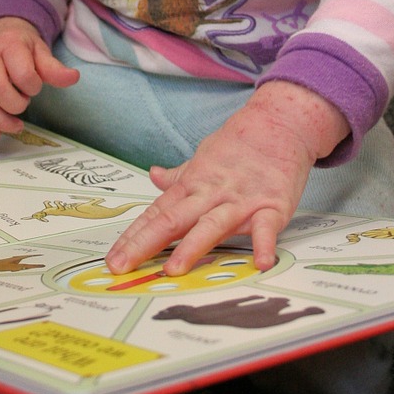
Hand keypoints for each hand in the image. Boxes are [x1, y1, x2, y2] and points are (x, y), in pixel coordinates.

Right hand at [0, 16, 78, 137]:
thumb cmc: (22, 48)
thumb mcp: (41, 52)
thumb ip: (54, 68)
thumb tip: (74, 78)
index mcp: (9, 45)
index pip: (22, 73)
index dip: (32, 87)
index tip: (35, 87)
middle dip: (15, 105)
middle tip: (24, 104)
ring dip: (0, 121)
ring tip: (15, 125)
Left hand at [105, 81, 348, 276]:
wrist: (279, 123)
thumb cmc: (239, 145)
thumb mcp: (203, 159)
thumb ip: (179, 175)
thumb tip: (152, 176)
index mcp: (192, 185)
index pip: (156, 214)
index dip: (133, 236)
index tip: (113, 258)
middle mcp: (210, 194)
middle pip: (172, 220)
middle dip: (145, 244)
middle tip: (122, 265)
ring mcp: (241, 201)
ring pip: (212, 225)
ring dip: (192, 247)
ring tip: (173, 270)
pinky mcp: (272, 206)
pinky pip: (267, 228)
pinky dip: (263, 244)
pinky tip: (259, 263)